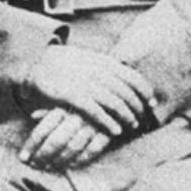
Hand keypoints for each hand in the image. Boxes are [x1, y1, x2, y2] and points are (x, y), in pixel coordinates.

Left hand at [19, 107, 113, 169]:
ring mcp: (93, 124)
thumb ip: (51, 110)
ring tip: (49, 168)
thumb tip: (33, 115)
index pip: (43, 128)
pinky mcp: (107, 132)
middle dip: (43, 156)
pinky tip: (71, 166)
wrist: (119, 98)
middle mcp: (77, 115)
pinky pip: (93, 150)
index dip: (31, 145)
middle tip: (35, 166)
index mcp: (65, 106)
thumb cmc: (87, 102)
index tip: (22, 158)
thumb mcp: (68, 101)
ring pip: (73, 147)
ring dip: (60, 161)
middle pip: (56, 140)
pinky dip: (81, 159)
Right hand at [22, 46, 155, 134]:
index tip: (152, 102)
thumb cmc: (67, 64)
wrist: (38, 62)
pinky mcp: (72, 95)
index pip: (132, 76)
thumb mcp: (90, 59)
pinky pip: (95, 111)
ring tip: (131, 125)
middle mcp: (96, 71)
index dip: (145, 90)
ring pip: (114, 102)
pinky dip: (108, 122)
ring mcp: (84, 83)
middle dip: (137, 106)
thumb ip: (108, 68)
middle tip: (141, 117)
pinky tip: (115, 131)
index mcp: (103, 61)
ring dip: (126, 115)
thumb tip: (129, 78)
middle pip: (126, 91)